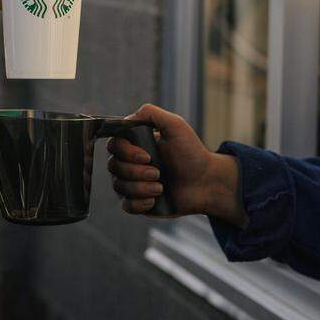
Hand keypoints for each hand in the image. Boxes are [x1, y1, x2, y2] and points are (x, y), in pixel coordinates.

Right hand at [107, 104, 246, 225]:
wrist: (206, 182)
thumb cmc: (192, 153)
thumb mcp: (175, 125)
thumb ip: (151, 113)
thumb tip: (127, 119)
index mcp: (136, 144)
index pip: (114, 145)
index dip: (126, 152)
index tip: (147, 156)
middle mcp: (131, 163)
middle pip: (113, 166)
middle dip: (136, 171)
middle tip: (158, 172)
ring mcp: (133, 183)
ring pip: (119, 186)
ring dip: (140, 187)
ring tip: (160, 187)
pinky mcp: (138, 202)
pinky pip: (126, 205)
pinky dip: (138, 203)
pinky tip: (153, 200)